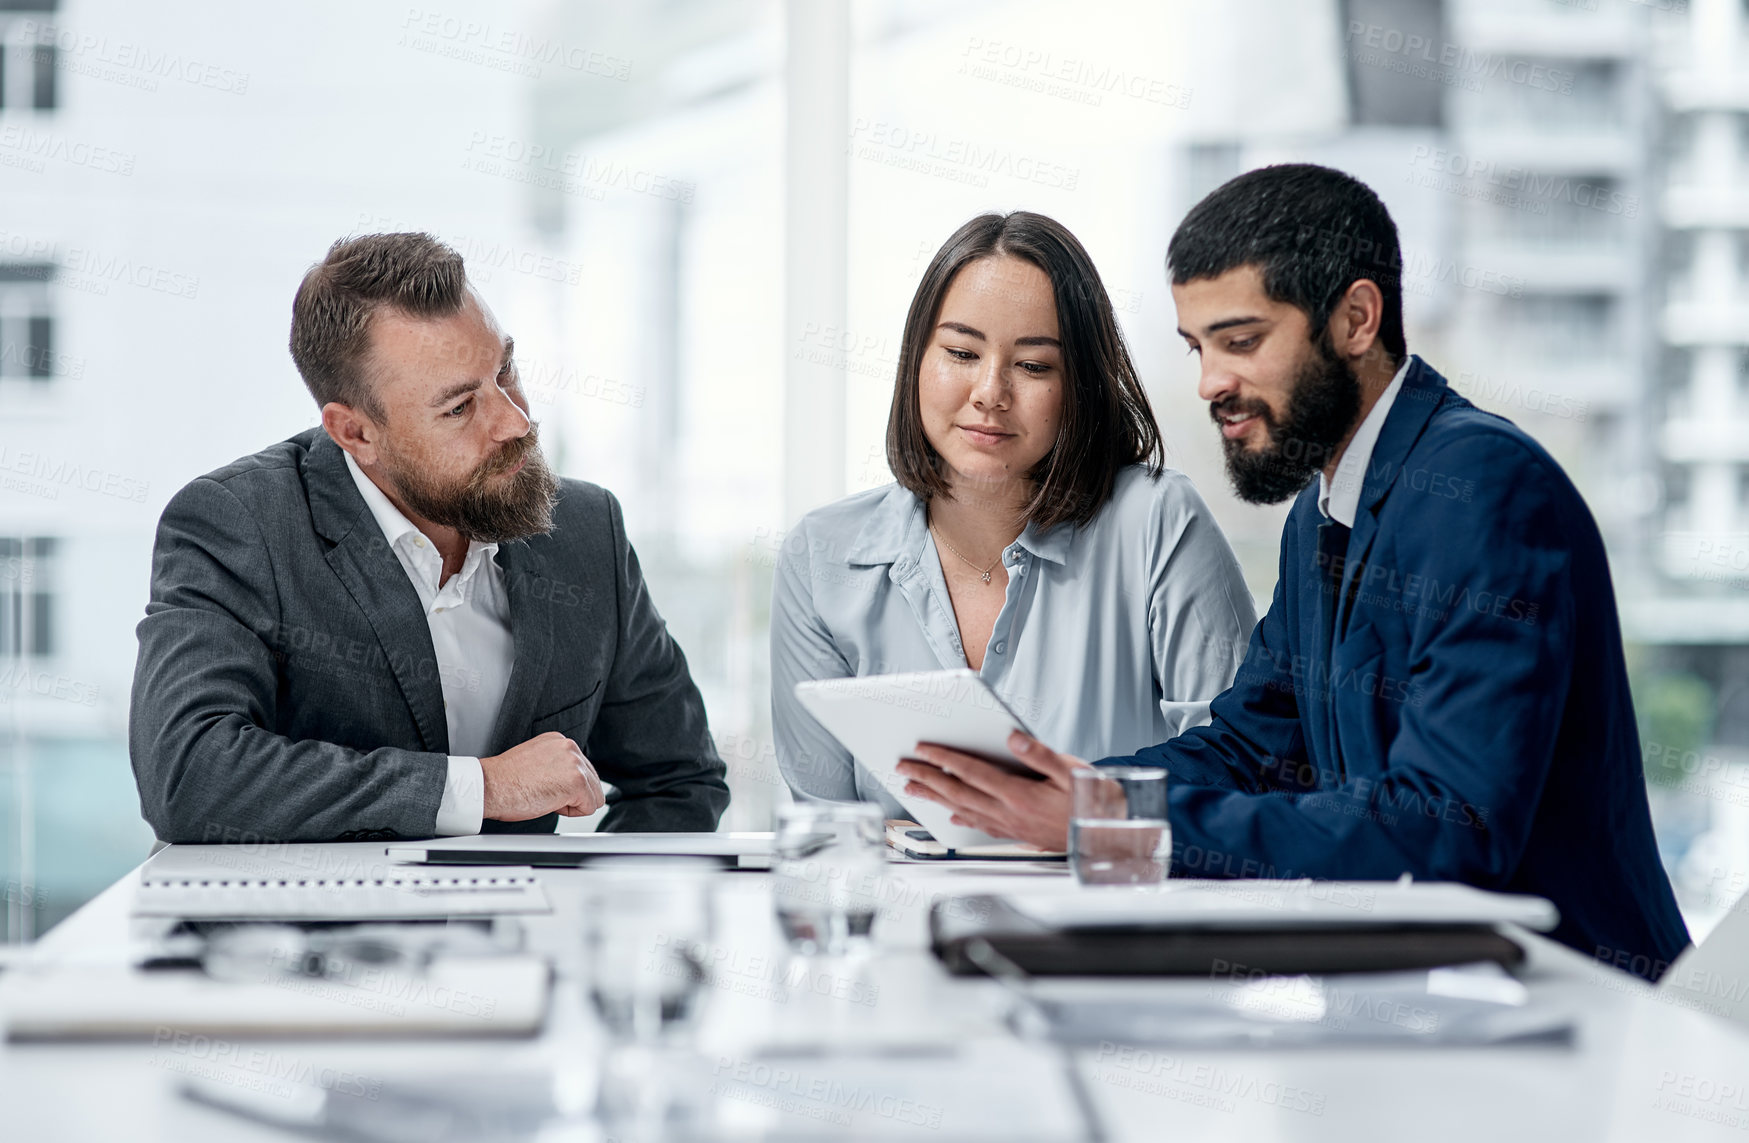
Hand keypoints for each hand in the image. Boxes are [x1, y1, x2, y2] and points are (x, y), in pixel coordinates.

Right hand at [479, 731, 604, 820]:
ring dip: (571, 803)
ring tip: (545, 796)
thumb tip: (567, 780)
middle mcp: (569, 747)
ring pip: (594, 795)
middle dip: (572, 795)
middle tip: (543, 793)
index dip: (565, 786)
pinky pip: (589, 807)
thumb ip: (556, 764)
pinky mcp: (576, 781)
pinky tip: (549, 802)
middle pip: (592, 782)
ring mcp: (574, 763)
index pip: (583, 769)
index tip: (545, 786)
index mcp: (559, 741)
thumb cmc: (504, 781)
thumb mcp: (536, 762)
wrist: (489, 787)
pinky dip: (570, 812)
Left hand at [894, 731, 1086, 849]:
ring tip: (913, 788)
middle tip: (903, 768)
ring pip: (963, 809)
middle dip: (927, 778)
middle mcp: (1009, 812)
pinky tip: (951, 814)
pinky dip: (961, 817)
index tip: (923, 749)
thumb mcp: (1072, 770)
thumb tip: (1012, 738)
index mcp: (1019, 794)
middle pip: (958, 792)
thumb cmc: (1093, 802)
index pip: (972, 772)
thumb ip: (1040, 754)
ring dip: (935, 797)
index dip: (945, 759)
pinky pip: (980, 824)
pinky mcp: (1017, 833)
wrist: (1109, 836)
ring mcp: (1010, 825)